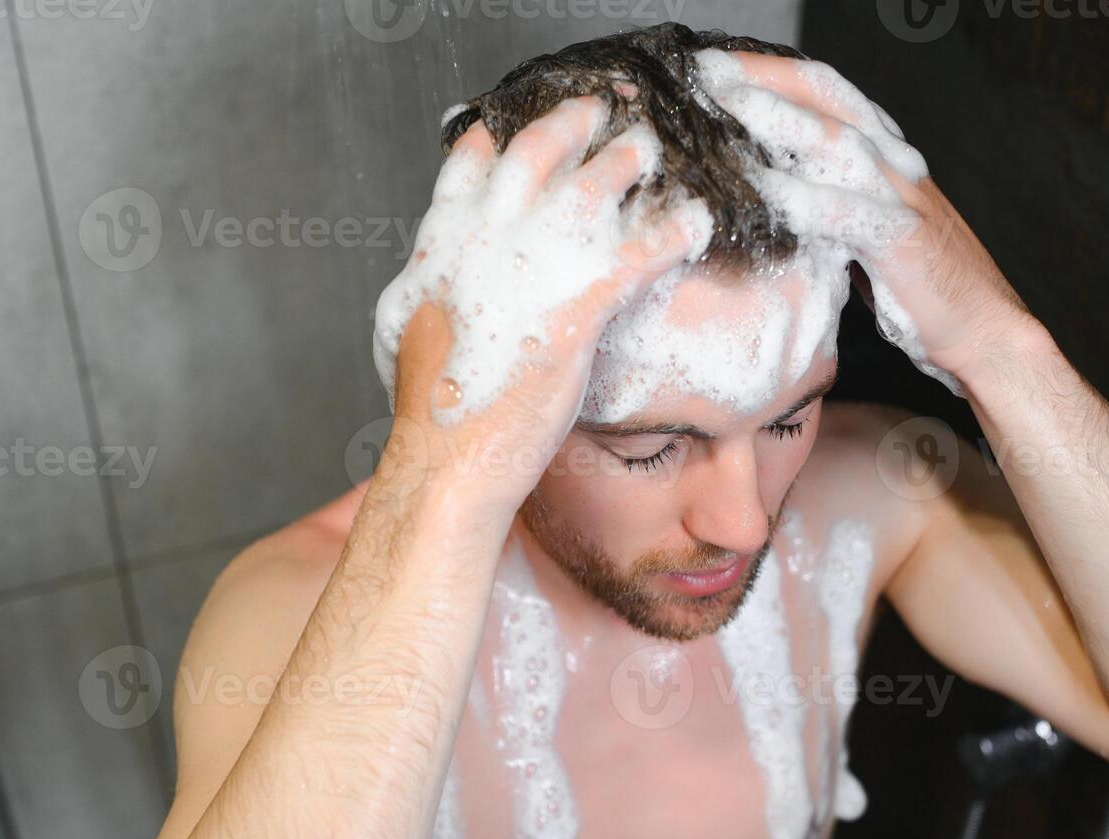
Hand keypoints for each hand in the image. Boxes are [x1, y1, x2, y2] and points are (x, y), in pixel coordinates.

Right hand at [373, 97, 711, 514]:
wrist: (447, 458)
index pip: (468, 169)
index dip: (500, 140)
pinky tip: (695, 224)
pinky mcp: (576, 309)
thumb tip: (439, 283)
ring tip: (649, 149)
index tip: (519, 121)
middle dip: (568, 126)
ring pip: (588, 191)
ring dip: (623, 163)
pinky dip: (672, 234)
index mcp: (440, 248)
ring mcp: (530, 271)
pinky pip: (638, 255)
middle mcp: (483, 243)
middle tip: (596, 109)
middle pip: (533, 157)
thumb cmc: (434, 411)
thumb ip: (436, 293)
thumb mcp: (413, 334)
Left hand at [695, 51, 1032, 385]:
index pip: (825, 96)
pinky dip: (801, 198)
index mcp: (885, 158)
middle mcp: (894, 165)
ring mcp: (901, 198)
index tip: (716, 69)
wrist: (987, 332)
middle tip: (703, 69)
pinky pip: (844, 211)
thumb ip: (830, 209)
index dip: (772, 75)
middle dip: (763, 79)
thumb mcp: (866, 238)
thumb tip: (774, 201)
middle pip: (825, 101)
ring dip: (776, 119)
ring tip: (723, 106)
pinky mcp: (902, 240)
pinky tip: (761, 190)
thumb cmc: (923, 291)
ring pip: (835, 141)